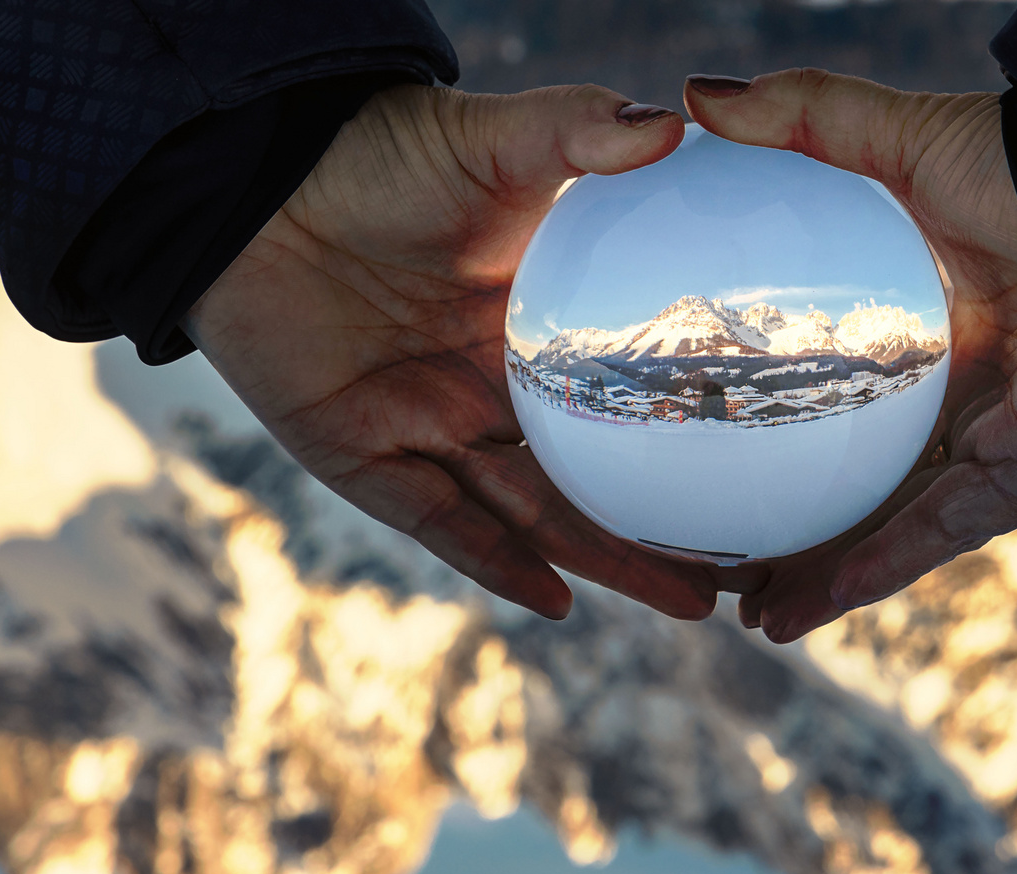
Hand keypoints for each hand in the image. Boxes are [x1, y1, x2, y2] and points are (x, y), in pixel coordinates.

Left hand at [184, 85, 717, 620]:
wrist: (253, 183)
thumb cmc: (376, 155)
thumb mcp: (490, 141)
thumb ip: (575, 132)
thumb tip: (670, 125)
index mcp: (535, 330)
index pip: (630, 402)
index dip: (690, 442)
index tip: (762, 473)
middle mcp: (491, 391)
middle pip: (594, 481)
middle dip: (666, 534)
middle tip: (745, 578)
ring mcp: (431, 430)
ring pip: (535, 514)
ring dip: (608, 561)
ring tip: (691, 605)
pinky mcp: (363, 458)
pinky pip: (443, 523)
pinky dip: (499, 563)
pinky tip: (561, 603)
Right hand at [684, 71, 1016, 642]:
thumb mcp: (897, 139)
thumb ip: (805, 116)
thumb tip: (697, 97)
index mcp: (928, 327)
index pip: (835, 391)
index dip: (770, 424)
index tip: (700, 448)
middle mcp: (959, 393)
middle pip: (857, 475)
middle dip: (791, 524)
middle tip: (715, 555)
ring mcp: (994, 443)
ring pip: (891, 528)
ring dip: (821, 576)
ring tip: (747, 613)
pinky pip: (936, 537)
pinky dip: (873, 572)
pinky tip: (806, 606)